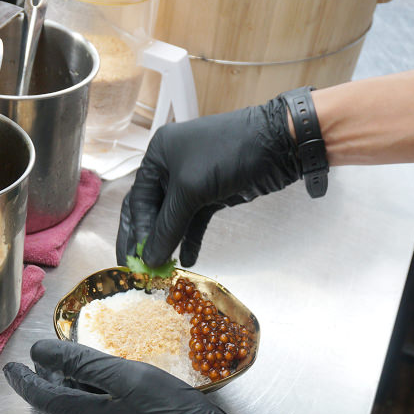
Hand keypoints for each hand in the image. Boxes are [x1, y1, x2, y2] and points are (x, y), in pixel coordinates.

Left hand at [3, 340, 270, 413]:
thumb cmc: (171, 413)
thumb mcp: (129, 377)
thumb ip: (85, 365)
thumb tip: (45, 355)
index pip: (43, 398)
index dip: (24, 382)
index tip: (12, 368)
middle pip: (61, 411)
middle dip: (48, 387)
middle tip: (42, 368)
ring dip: (72, 398)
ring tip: (74, 377)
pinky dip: (95, 411)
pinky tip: (109, 401)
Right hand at [116, 94, 300, 267]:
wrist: (278, 144)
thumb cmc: (228, 154)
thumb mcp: (191, 189)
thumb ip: (168, 226)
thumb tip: (148, 259)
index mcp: (158, 156)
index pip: (137, 200)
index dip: (135, 231)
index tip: (136, 259)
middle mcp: (171, 168)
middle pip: (151, 211)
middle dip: (148, 240)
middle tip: (142, 269)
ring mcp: (192, 182)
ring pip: (173, 218)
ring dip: (169, 242)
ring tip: (165, 269)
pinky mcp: (212, 195)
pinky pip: (194, 221)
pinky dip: (190, 239)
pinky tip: (188, 260)